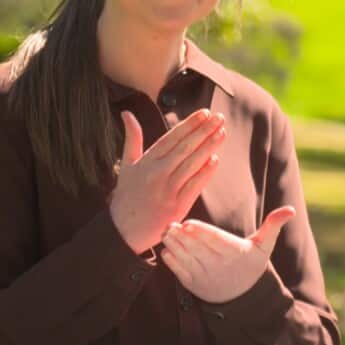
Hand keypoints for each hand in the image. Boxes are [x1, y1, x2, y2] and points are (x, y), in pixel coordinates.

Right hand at [110, 109, 226, 254]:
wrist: (123, 231)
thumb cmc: (127, 196)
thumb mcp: (126, 165)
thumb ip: (132, 138)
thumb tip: (127, 113)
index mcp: (146, 162)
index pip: (172, 138)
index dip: (190, 124)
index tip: (205, 112)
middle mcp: (156, 173)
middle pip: (185, 148)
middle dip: (204, 131)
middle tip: (219, 117)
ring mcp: (167, 190)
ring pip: (191, 164)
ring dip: (208, 147)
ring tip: (222, 133)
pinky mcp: (176, 207)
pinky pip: (194, 186)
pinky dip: (205, 173)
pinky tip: (216, 159)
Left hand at [161, 206, 296, 303]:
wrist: (244, 297)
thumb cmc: (251, 265)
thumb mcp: (264, 246)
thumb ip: (273, 225)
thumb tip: (290, 210)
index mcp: (235, 252)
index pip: (215, 239)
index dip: (200, 231)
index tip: (187, 223)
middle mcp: (219, 265)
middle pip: (196, 247)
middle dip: (181, 236)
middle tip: (170, 224)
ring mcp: (205, 276)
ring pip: (185, 257)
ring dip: (173, 245)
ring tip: (166, 232)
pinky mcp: (194, 285)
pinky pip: (179, 271)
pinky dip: (171, 260)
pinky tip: (167, 248)